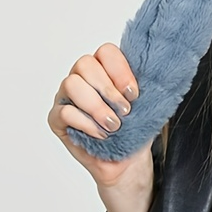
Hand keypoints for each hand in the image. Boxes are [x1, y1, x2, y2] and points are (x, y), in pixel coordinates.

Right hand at [47, 42, 152, 190]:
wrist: (127, 160)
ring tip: (113, 124)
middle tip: (125, 110)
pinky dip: (86, 123)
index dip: (120, 70)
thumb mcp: (144, 102)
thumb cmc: (135, 128)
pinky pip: (65, 112)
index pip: (106, 51)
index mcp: (104, 67)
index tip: (133, 93)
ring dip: (96, 105)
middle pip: (85, 63)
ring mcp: (66, 96)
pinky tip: (101, 134)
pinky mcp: (56, 119)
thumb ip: (142, 84)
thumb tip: (155, 69)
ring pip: (72, 84)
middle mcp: (82, 77)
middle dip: (108, 88)